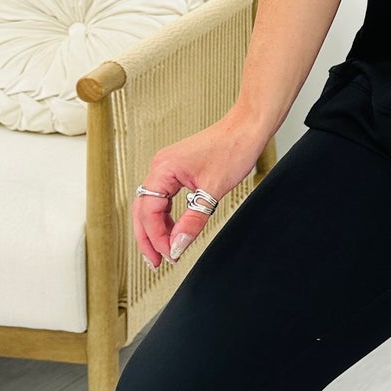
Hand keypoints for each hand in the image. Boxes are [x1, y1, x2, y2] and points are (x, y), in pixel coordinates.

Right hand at [132, 116, 269, 268]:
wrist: (247, 127)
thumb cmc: (233, 149)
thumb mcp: (213, 191)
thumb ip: (193, 221)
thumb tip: (177, 246)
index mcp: (163, 169)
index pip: (149, 212)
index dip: (157, 237)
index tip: (170, 255)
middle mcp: (160, 167)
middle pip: (142, 210)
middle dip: (148, 238)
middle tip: (156, 263)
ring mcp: (168, 168)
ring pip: (152, 205)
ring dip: (156, 229)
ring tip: (165, 251)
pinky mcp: (178, 171)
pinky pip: (164, 198)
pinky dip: (166, 217)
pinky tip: (174, 231)